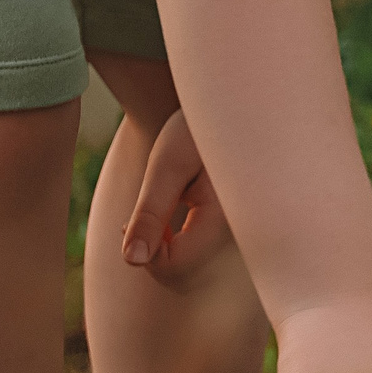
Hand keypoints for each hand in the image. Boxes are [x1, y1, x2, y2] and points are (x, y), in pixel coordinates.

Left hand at [121, 109, 230, 280]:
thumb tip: (131, 261)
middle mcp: (240, 231)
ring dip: (167, 241)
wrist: (233, 102)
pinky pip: (203, 246)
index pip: (173, 267)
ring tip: (163, 203)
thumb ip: (150, 213)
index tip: (131, 220)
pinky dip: (182, 234)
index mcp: (225, 219)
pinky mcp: (237, 223)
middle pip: (184, 270)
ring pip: (192, 260)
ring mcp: (240, 229)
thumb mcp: (168, 165)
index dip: (143, 250)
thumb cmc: (199, 127)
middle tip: (142, 213)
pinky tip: (180, 204)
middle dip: (155, 249)